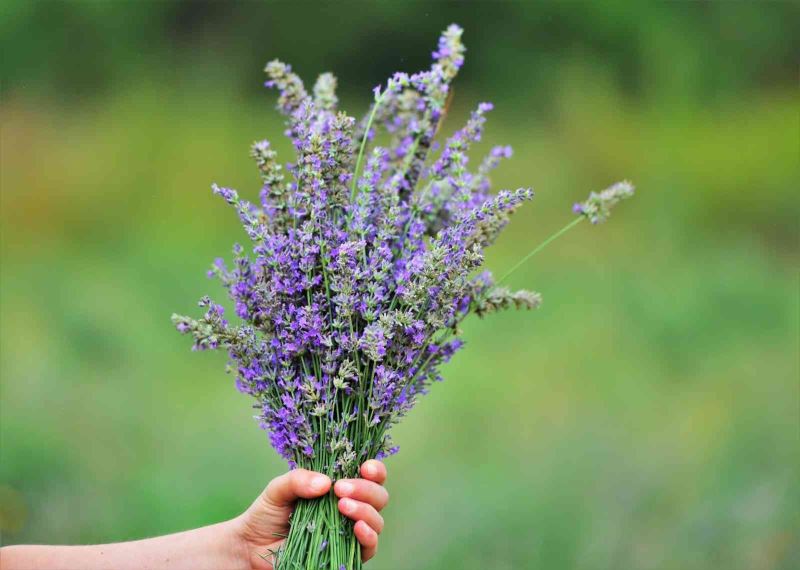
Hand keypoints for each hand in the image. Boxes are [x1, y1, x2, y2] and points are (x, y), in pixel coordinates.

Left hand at [232, 460, 388, 568]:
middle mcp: (350, 507)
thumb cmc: (267, 513)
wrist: (252, 546)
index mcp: (340, 486)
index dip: (375, 470)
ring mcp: (349, 532)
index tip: (365, 467)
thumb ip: (299, 479)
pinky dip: (368, 536)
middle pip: (378, 496)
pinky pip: (369, 547)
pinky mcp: (346, 555)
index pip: (370, 475)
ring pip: (376, 520)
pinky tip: (357, 528)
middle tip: (341, 489)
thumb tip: (326, 483)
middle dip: (365, 490)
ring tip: (342, 506)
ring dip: (365, 511)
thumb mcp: (278, 488)